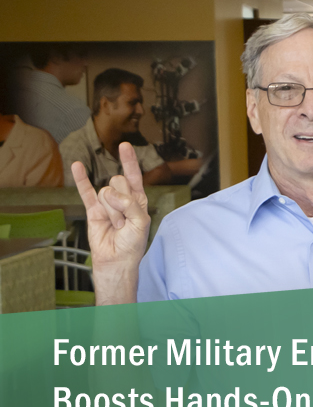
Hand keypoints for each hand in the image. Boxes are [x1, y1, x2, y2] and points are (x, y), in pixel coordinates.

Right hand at [72, 142, 150, 304]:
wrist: (116, 260)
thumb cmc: (133, 243)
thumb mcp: (141, 223)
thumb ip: (130, 204)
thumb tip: (109, 192)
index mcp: (138, 199)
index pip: (134, 176)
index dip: (129, 161)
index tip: (124, 146)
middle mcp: (123, 198)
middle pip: (118, 182)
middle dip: (121, 202)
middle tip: (123, 221)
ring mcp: (107, 203)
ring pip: (105, 192)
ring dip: (111, 210)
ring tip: (115, 225)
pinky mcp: (93, 210)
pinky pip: (85, 192)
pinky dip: (81, 179)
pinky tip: (76, 165)